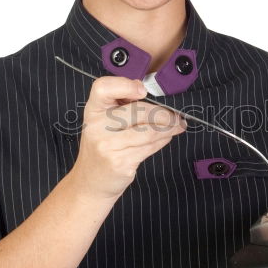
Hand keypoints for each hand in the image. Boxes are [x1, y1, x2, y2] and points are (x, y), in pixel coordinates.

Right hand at [70, 77, 186, 199]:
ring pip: (149, 131)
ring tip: (177, 126)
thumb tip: (145, 89)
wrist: (90, 183)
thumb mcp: (102, 122)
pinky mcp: (120, 162)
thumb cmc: (102, 148)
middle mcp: (97, 126)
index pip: (103, 87)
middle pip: (138, 110)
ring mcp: (108, 146)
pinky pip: (150, 147)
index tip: (143, 91)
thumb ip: (120, 105)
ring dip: (169, 128)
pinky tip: (166, 137)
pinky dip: (163, 140)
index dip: (125, 85)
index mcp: (93, 110)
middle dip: (163, 114)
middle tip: (176, 116)